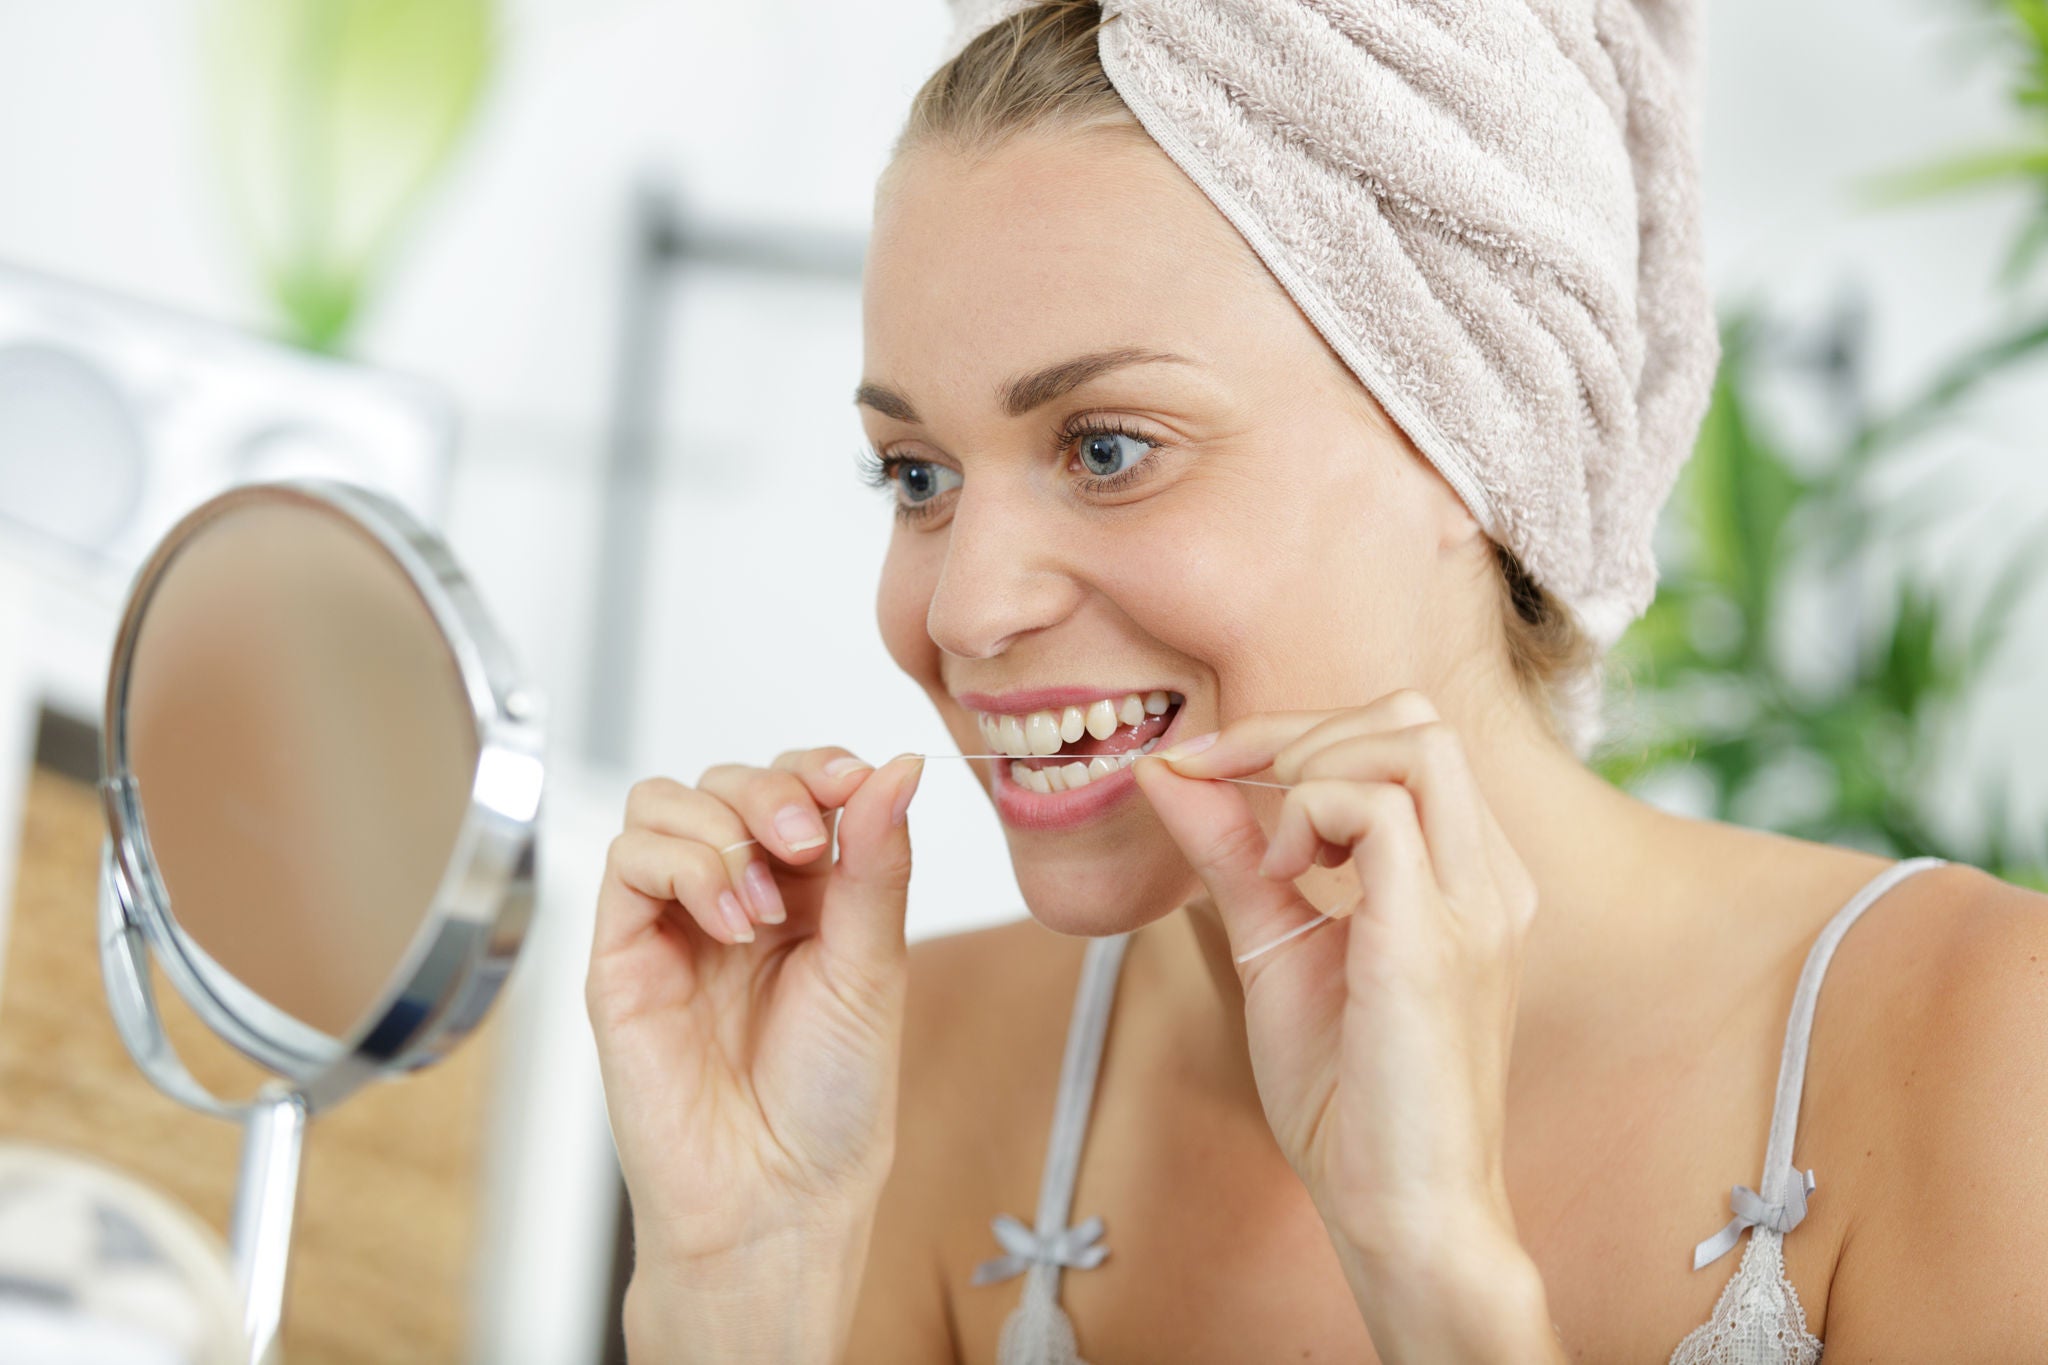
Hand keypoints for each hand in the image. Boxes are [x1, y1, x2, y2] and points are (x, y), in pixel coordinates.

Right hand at [585, 748, 926, 1279]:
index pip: (796, 783)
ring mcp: (675, 922)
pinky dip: (683, 867)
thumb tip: (900, 767)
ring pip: (664, 803)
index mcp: (810, 894)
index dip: (818, 767)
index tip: (852, 782)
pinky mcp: (622, 953)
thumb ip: (876, 862)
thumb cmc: (831, 1102)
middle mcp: (738, 897)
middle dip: (772, 792)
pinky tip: (729, 925)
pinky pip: (627, 860)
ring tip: (764, 907)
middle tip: (806, 844)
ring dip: (721, 828)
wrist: (776, 1197)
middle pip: (728, 780)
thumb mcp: (874, 966)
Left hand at [1131, 690, 1537, 1271]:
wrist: (1403, 1214)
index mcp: (1465, 876)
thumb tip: (1167, 771)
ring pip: (1412, 740)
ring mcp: (1475, 904)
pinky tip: (1283, 874)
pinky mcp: (1438, 941)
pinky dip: (1309, 813)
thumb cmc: (1349, 1099)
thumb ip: (1231, 854)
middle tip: (1228, 787)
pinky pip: (1381, 810)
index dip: (1295, 733)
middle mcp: (1488, 877)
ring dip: (1311, 764)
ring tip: (1272, 848)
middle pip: (1414, 718)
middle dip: (1301, 730)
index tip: (1207, 771)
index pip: (1401, 737)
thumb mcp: (1276, 947)